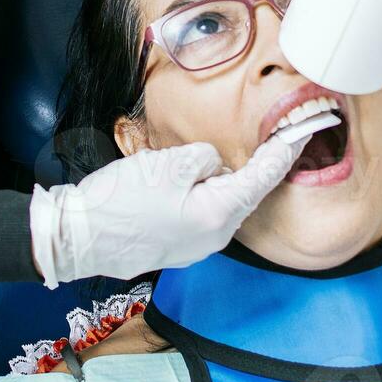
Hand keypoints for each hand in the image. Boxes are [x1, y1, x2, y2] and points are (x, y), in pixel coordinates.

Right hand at [28, 136, 306, 287]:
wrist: (77, 238)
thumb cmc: (120, 202)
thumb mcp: (168, 164)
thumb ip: (203, 158)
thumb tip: (211, 165)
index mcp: (218, 215)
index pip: (263, 178)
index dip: (284, 152)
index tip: (303, 134)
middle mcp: (214, 238)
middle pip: (241, 192)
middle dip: (244, 166)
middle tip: (256, 137)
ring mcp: (195, 248)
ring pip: (217, 202)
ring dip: (211, 181)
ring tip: (185, 164)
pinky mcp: (175, 248)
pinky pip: (197, 214)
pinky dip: (194, 195)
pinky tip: (171, 184)